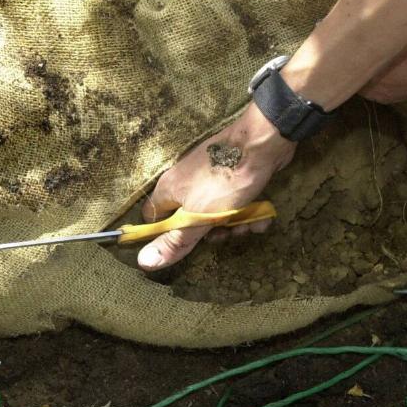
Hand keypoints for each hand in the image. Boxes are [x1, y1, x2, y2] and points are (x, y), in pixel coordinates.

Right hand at [137, 103, 296, 270]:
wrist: (263, 144)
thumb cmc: (226, 181)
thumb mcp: (198, 218)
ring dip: (235, 225)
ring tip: (250, 223)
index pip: (153, 219)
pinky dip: (247, 213)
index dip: (164, 236)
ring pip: (216, 215)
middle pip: (190, 222)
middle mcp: (184, 183)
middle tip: (226, 233)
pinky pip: (234, 203)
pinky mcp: (231, 178)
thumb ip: (174, 241)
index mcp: (168, 190)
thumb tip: (143, 262)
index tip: (182, 246)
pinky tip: (261, 216)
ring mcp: (209, 179)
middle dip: (212, 233)